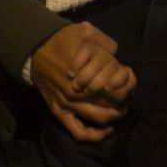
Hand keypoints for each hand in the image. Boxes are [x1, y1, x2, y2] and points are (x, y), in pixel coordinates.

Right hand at [31, 23, 136, 143]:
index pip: (117, 86)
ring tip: (120, 111)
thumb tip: (115, 52)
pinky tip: (105, 131)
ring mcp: (68, 105)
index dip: (129, 85)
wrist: (35, 50)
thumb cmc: (61, 40)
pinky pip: (78, 131)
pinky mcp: (58, 112)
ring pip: (98, 118)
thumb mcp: (84, 31)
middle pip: (111, 104)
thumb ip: (103, 41)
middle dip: (123, 103)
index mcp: (88, 72)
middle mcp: (79, 92)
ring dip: (113, 117)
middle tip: (128, 98)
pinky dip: (93, 135)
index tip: (131, 80)